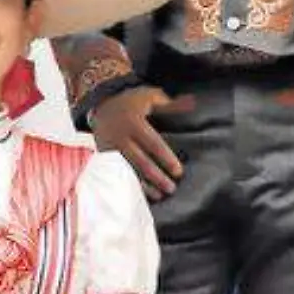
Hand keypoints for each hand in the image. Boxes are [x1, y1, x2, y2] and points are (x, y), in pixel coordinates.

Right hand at [91, 86, 184, 200]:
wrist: (101, 104)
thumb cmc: (132, 101)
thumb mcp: (150, 97)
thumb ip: (171, 105)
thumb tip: (193, 104)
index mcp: (134, 122)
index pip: (153, 144)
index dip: (166, 159)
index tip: (178, 172)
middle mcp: (121, 137)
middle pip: (140, 161)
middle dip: (156, 177)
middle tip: (171, 188)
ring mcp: (110, 148)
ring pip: (128, 170)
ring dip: (144, 185)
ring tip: (159, 196)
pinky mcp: (105, 156)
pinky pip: (118, 173)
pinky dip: (130, 184)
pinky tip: (142, 193)